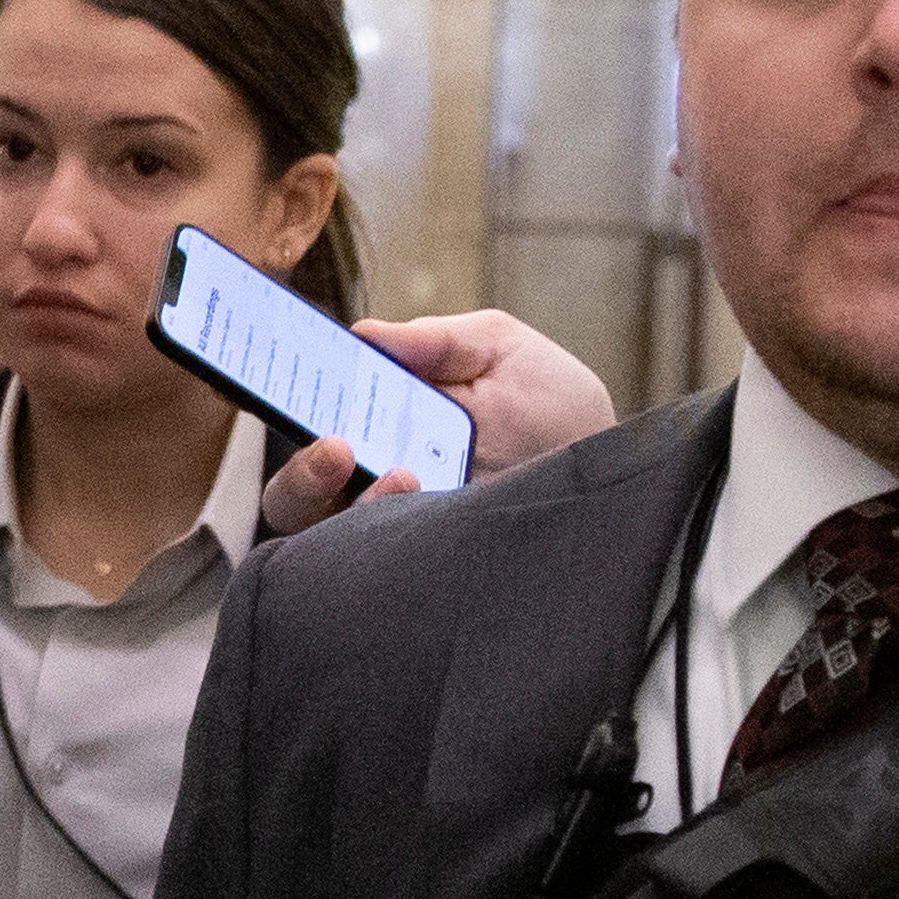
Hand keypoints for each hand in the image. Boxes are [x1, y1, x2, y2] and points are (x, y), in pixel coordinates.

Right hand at [262, 310, 623, 539]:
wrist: (620, 478)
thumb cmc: (556, 412)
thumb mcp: (503, 351)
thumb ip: (437, 338)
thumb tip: (364, 334)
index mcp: (379, 422)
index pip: (306, 420)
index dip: (278, 400)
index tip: (279, 376)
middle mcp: (372, 482)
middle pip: (295, 493)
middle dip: (301, 473)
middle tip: (333, 446)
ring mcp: (394, 531)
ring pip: (323, 539)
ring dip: (347, 507)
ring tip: (398, 476)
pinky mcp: (423, 564)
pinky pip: (378, 563)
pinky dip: (392, 529)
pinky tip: (425, 495)